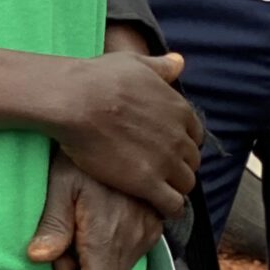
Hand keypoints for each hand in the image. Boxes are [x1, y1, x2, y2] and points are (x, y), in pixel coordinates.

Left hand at [29, 149, 163, 269]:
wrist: (117, 122)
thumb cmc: (81, 154)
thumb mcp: (60, 185)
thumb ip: (53, 225)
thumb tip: (39, 258)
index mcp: (108, 236)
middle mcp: (134, 239)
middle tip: (60, 250)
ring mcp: (149, 230)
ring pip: (121, 266)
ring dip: (97, 260)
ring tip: (76, 226)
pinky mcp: (154, 220)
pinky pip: (133, 248)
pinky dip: (112, 246)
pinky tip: (96, 220)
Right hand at [51, 49, 199, 215]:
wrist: (74, 100)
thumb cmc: (97, 78)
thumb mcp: (134, 63)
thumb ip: (160, 67)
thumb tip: (178, 61)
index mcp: (179, 110)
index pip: (195, 135)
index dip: (180, 142)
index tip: (165, 147)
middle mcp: (179, 137)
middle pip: (191, 162)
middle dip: (178, 166)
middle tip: (158, 170)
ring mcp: (165, 162)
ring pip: (185, 184)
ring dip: (174, 188)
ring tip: (156, 190)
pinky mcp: (148, 183)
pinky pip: (172, 204)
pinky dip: (168, 207)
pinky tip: (156, 207)